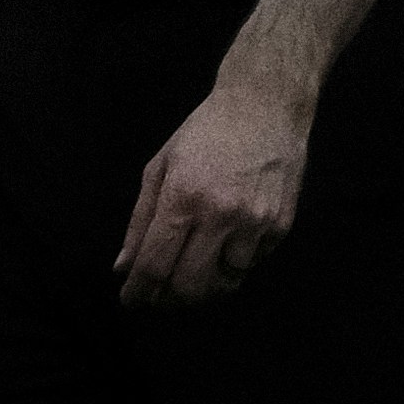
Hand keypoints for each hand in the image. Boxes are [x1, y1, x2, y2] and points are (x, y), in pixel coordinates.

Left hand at [114, 55, 313, 308]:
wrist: (266, 102)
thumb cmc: (207, 130)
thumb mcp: (162, 164)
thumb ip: (141, 219)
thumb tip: (124, 267)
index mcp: (183, 194)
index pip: (155, 264)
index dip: (139, 292)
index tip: (131, 300)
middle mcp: (220, 213)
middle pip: (189, 287)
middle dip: (169, 299)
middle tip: (162, 295)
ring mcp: (254, 222)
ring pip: (224, 284)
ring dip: (205, 284)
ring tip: (196, 268)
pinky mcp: (280, 226)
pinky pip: (252, 266)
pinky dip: (235, 264)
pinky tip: (229, 242)